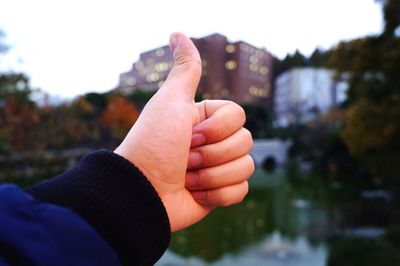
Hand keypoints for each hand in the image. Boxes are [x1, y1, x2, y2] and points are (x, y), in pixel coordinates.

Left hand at [114, 33, 253, 231]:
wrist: (142, 191)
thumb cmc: (153, 144)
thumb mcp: (170, 101)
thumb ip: (185, 70)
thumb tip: (177, 33)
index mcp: (205, 119)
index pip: (239, 116)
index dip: (217, 128)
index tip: (188, 134)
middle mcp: (213, 142)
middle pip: (246, 141)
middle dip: (212, 154)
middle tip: (185, 158)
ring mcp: (217, 168)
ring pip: (246, 167)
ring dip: (212, 175)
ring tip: (187, 178)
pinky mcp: (220, 193)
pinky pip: (241, 190)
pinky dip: (217, 194)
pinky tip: (195, 194)